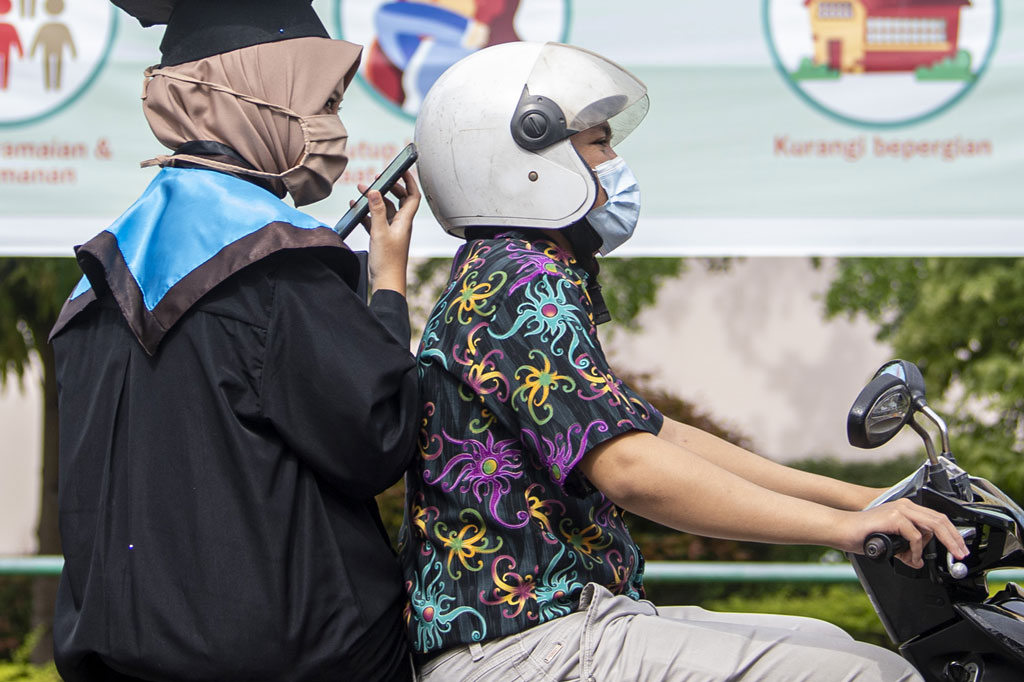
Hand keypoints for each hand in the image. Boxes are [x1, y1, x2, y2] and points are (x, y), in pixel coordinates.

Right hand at [354, 171, 419, 295]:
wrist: (386, 283)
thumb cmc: (387, 261)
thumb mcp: (380, 232)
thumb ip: (377, 211)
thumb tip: (376, 191)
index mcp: (405, 221)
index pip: (412, 195)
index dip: (409, 181)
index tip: (401, 168)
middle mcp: (400, 224)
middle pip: (399, 199)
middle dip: (389, 186)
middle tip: (377, 178)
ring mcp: (391, 231)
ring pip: (384, 209)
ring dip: (374, 199)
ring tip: (360, 189)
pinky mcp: (382, 239)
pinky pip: (375, 221)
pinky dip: (366, 213)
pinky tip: (355, 208)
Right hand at [840, 498, 967, 568]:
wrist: (842, 529)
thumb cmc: (861, 534)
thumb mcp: (891, 542)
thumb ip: (905, 547)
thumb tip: (916, 559)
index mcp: (906, 509)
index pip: (937, 519)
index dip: (952, 535)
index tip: (958, 549)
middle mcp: (905, 506)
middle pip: (940, 520)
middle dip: (955, 539)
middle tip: (960, 554)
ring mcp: (900, 510)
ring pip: (933, 526)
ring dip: (939, 545)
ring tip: (930, 558)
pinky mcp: (893, 517)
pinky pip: (915, 536)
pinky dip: (915, 550)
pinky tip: (909, 557)